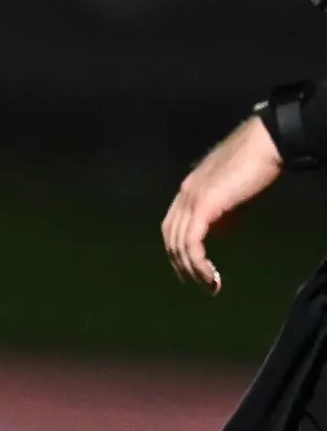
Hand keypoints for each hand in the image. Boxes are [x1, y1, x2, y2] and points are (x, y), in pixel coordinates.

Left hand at [161, 116, 282, 292]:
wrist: (262, 146)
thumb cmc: (252, 167)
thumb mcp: (234, 196)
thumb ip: (223, 214)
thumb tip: (219, 234)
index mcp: (187, 190)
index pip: (171, 226)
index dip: (178, 250)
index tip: (191, 269)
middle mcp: (183, 194)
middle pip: (170, 237)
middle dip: (181, 264)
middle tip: (200, 284)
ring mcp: (190, 198)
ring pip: (179, 242)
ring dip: (192, 269)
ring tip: (209, 286)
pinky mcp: (203, 205)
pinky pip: (192, 241)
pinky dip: (198, 262)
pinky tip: (211, 276)